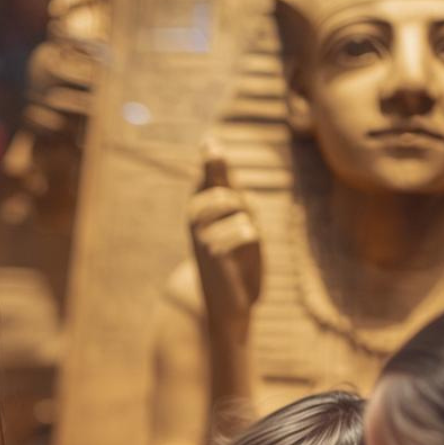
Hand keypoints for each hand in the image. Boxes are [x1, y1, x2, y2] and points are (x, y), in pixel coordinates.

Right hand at [189, 143, 261, 328]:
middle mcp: (194, 217)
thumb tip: (209, 143)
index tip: (211, 141)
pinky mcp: (210, 251)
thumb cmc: (238, 260)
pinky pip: (244, 229)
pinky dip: (250, 241)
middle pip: (228, 188)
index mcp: (199, 207)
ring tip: (241, 246)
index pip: (210, 173)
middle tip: (244, 232)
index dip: (212, 157)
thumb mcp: (237, 219)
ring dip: (248, 224)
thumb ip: (228, 185)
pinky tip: (239, 258)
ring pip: (236, 205)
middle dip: (245, 206)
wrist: (232, 303)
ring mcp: (199, 233)